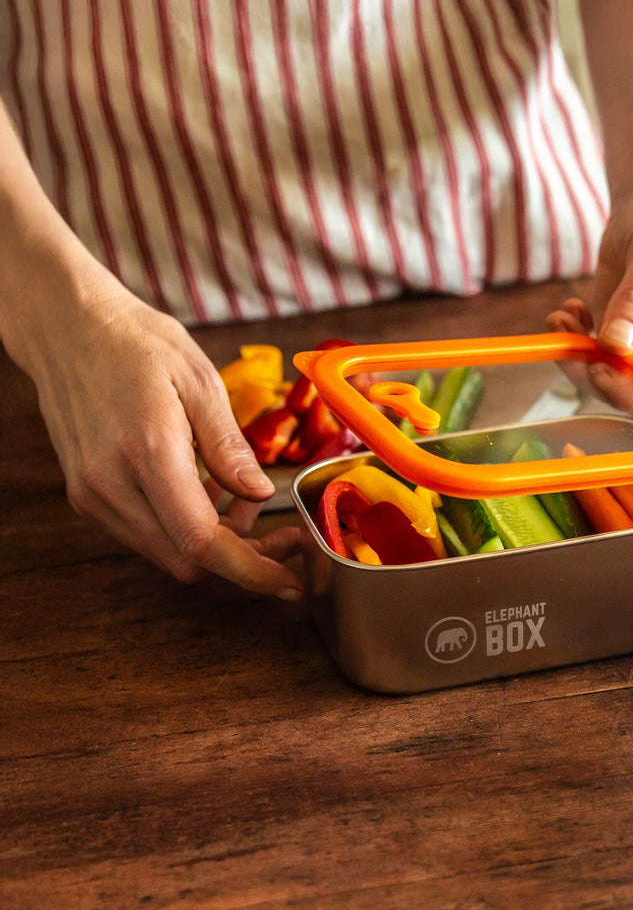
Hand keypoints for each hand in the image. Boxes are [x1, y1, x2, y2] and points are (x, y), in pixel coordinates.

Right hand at [21, 268, 302, 598]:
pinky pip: (145, 534)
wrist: (66, 327)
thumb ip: (229, 445)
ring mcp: (92, 494)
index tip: (288, 582)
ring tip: (240, 498)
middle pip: (187, 560)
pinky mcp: (86, 495)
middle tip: (281, 531)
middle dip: (241, 557)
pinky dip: (182, 527)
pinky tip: (204, 490)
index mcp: (148, 452)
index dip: (251, 570)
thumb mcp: (199, 380)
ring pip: (166, 553)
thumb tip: (262, 494)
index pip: (201, 541)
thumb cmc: (136, 342)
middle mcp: (111, 484)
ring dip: (212, 541)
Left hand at [548, 174, 632, 413]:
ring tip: (561, 319)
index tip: (604, 372)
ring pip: (617, 383)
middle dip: (603, 378)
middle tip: (570, 346)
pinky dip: (577, 345)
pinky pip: (600, 362)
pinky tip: (569, 313)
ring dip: (582, 360)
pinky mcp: (630, 344)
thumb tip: (616, 345)